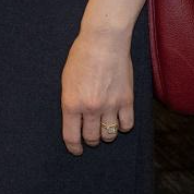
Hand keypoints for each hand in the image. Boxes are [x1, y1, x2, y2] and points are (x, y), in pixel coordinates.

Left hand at [60, 26, 133, 154]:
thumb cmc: (80, 58)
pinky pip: (127, 125)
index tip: (76, 150)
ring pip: (109, 134)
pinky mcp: (127, 101)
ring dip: (106, 135)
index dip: (73, 147)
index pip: (71, 136)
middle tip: (90, 137)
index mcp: (71, 103)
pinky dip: (122, 126)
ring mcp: (110, 106)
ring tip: (103, 128)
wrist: (103, 43)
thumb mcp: (66, 81)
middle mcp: (91, 108)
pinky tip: (118, 121)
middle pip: (92, 138)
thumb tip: (75, 120)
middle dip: (89, 140)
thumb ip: (71, 102)